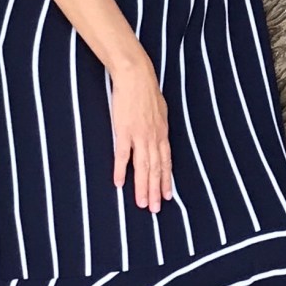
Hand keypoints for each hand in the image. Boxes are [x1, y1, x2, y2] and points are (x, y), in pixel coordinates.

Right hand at [110, 54, 171, 211]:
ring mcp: (139, 135)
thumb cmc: (147, 92)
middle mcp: (153, 137)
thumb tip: (161, 139)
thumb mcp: (161, 111)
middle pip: (155, 168)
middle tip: (155, 209)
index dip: (166, 180)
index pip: (166, 162)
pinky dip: (120, 170)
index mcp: (162, 133)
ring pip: (142, 166)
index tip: (168, 196)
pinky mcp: (124, 131)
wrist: (136, 76)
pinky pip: (122, 155)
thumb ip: (160, 128)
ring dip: (142, 186)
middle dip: (155, 190)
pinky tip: (118, 184)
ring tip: (142, 204)